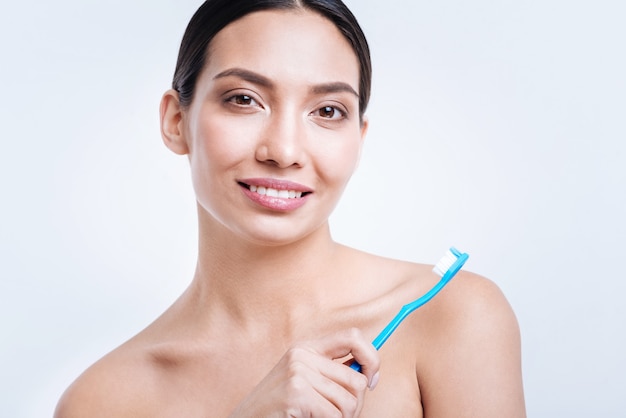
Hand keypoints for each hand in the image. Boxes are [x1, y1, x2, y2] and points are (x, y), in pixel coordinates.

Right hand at [229, 328, 379, 417]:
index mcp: (307, 347)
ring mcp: (298, 372)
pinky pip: (335, 415)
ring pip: (349, 401)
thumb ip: (331, 373)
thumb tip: (369, 374)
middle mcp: (302, 354)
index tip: (373, 380)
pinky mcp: (296, 392)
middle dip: (356, 405)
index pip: (353, 337)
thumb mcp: (305, 382)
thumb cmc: (281, 408)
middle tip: (342, 417)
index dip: (371, 358)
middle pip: (357, 379)